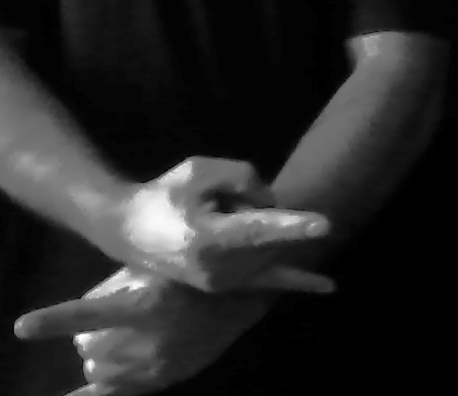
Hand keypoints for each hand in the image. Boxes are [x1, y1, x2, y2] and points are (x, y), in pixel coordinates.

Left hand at [15, 267, 270, 394]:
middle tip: (103, 323)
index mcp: (142, 303)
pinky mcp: (163, 380)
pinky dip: (95, 393)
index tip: (21, 328)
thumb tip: (81, 317)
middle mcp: (147, 339)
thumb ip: (113, 289)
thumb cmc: (186, 273)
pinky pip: (118, 394)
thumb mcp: (148, 267)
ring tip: (117, 340)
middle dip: (87, 337)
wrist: (237, 299)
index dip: (52, 321)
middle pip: (87, 348)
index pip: (86, 313)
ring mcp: (156, 366)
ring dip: (98, 357)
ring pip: (99, 371)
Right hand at [113, 157, 331, 293]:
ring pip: (268, 247)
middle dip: (252, 206)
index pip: (258, 230)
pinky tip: (329, 286)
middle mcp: (220, 271)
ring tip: (216, 218)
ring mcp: (225, 285)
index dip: (292, 226)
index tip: (326, 224)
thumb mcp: (198, 169)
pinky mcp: (228, 288)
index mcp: (208, 240)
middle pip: (266, 231)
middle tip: (218, 201)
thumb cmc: (163, 195)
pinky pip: (269, 282)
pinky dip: (299, 280)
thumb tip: (271, 202)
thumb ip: (241, 177)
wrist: (128, 231)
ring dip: (255, 225)